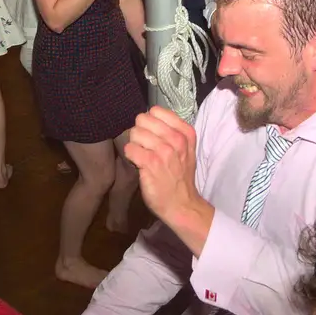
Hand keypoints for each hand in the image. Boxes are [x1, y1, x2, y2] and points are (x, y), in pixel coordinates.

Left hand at [123, 106, 211, 251]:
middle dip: (140, 132)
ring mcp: (164, 151)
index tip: (152, 135)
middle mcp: (176, 139)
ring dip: (135, 145)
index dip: (149, 122)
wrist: (182, 204)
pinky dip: (130, 156)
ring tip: (142, 157)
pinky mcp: (151, 163)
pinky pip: (130, 149)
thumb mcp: (185, 149)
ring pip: (135, 133)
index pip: (156, 110)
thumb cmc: (180, 176)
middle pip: (142, 119)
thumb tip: (148, 117)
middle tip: (145, 147)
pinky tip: (138, 164)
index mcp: (185, 132)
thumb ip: (171, 132)